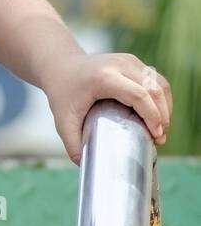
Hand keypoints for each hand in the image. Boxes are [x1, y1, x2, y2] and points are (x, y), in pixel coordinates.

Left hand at [45, 53, 171, 164]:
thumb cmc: (61, 92)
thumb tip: (84, 164)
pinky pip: (155, 79)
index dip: (152, 116)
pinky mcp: (133, 61)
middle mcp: (119, 65)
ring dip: (165, 106)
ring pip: (159, 83)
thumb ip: (72, 143)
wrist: (59, 66)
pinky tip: (158, 114)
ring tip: (161, 129)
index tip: (156, 136)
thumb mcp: (62, 119)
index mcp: (103, 77)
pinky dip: (161, 97)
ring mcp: (128, 60)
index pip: (138, 95)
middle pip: (154, 89)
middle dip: (162, 115)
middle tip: (160, 138)